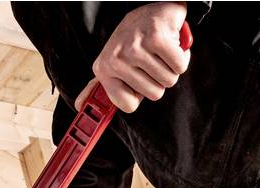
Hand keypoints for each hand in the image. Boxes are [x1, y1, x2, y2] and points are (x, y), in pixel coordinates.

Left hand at [76, 2, 191, 112]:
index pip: (128, 106)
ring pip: (168, 81)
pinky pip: (179, 66)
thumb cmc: (134, 40)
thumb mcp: (113, 63)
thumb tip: (78, 106)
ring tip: (160, 53)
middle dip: (159, 80)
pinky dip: (182, 57)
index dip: (139, 95)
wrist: (153, 9)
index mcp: (103, 69)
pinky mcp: (156, 38)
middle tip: (152, 61)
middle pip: (154, 94)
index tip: (137, 79)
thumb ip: (98, 87)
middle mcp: (116, 59)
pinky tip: (171, 45)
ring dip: (170, 68)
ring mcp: (135, 47)